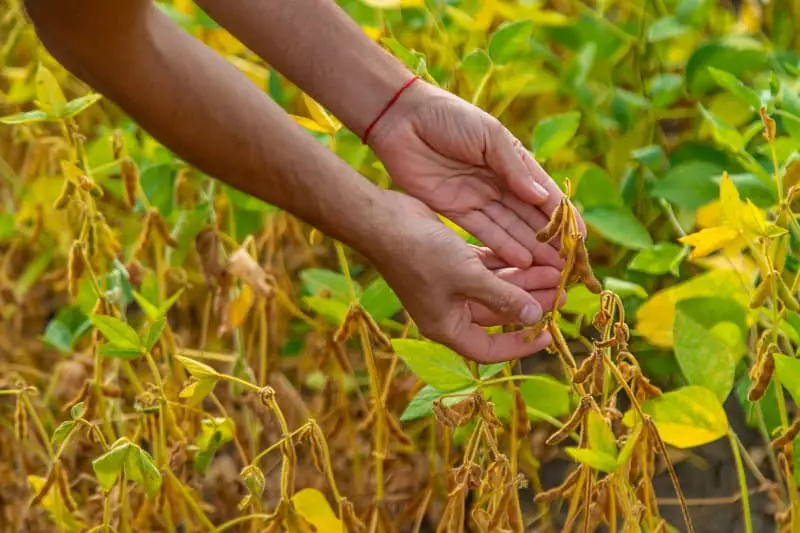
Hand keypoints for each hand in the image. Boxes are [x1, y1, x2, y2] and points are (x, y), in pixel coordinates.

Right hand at [367, 191, 558, 362]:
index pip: (489, 350)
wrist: (384, 222)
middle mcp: (449, 310)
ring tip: (555, 271)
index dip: (521, 345)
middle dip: (530, 303)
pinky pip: (486, 269)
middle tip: (563, 292)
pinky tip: (531, 256)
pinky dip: (506, 264)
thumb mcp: (468, 277)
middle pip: (498, 314)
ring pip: (496, 288)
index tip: (549, 333)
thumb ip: (503, 298)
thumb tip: (534, 316)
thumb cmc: (422, 255)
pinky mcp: (452, 261)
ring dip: (524, 281)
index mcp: (447, 327)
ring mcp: (450, 286)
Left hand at [368, 81, 584, 269]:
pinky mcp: (454, 209)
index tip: (581, 238)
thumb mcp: (488, 136)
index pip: (544, 192)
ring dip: (530, 248)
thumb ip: (513, 168)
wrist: (401, 119)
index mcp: (512, 159)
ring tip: (550, 269)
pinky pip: (483, 231)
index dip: (563, 215)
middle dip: (550, 240)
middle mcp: (498, 182)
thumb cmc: (448, 116)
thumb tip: (541, 198)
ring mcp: (477, 197)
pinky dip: (501, 246)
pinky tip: (521, 260)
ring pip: (509, 228)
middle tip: (569, 263)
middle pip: (529, 216)